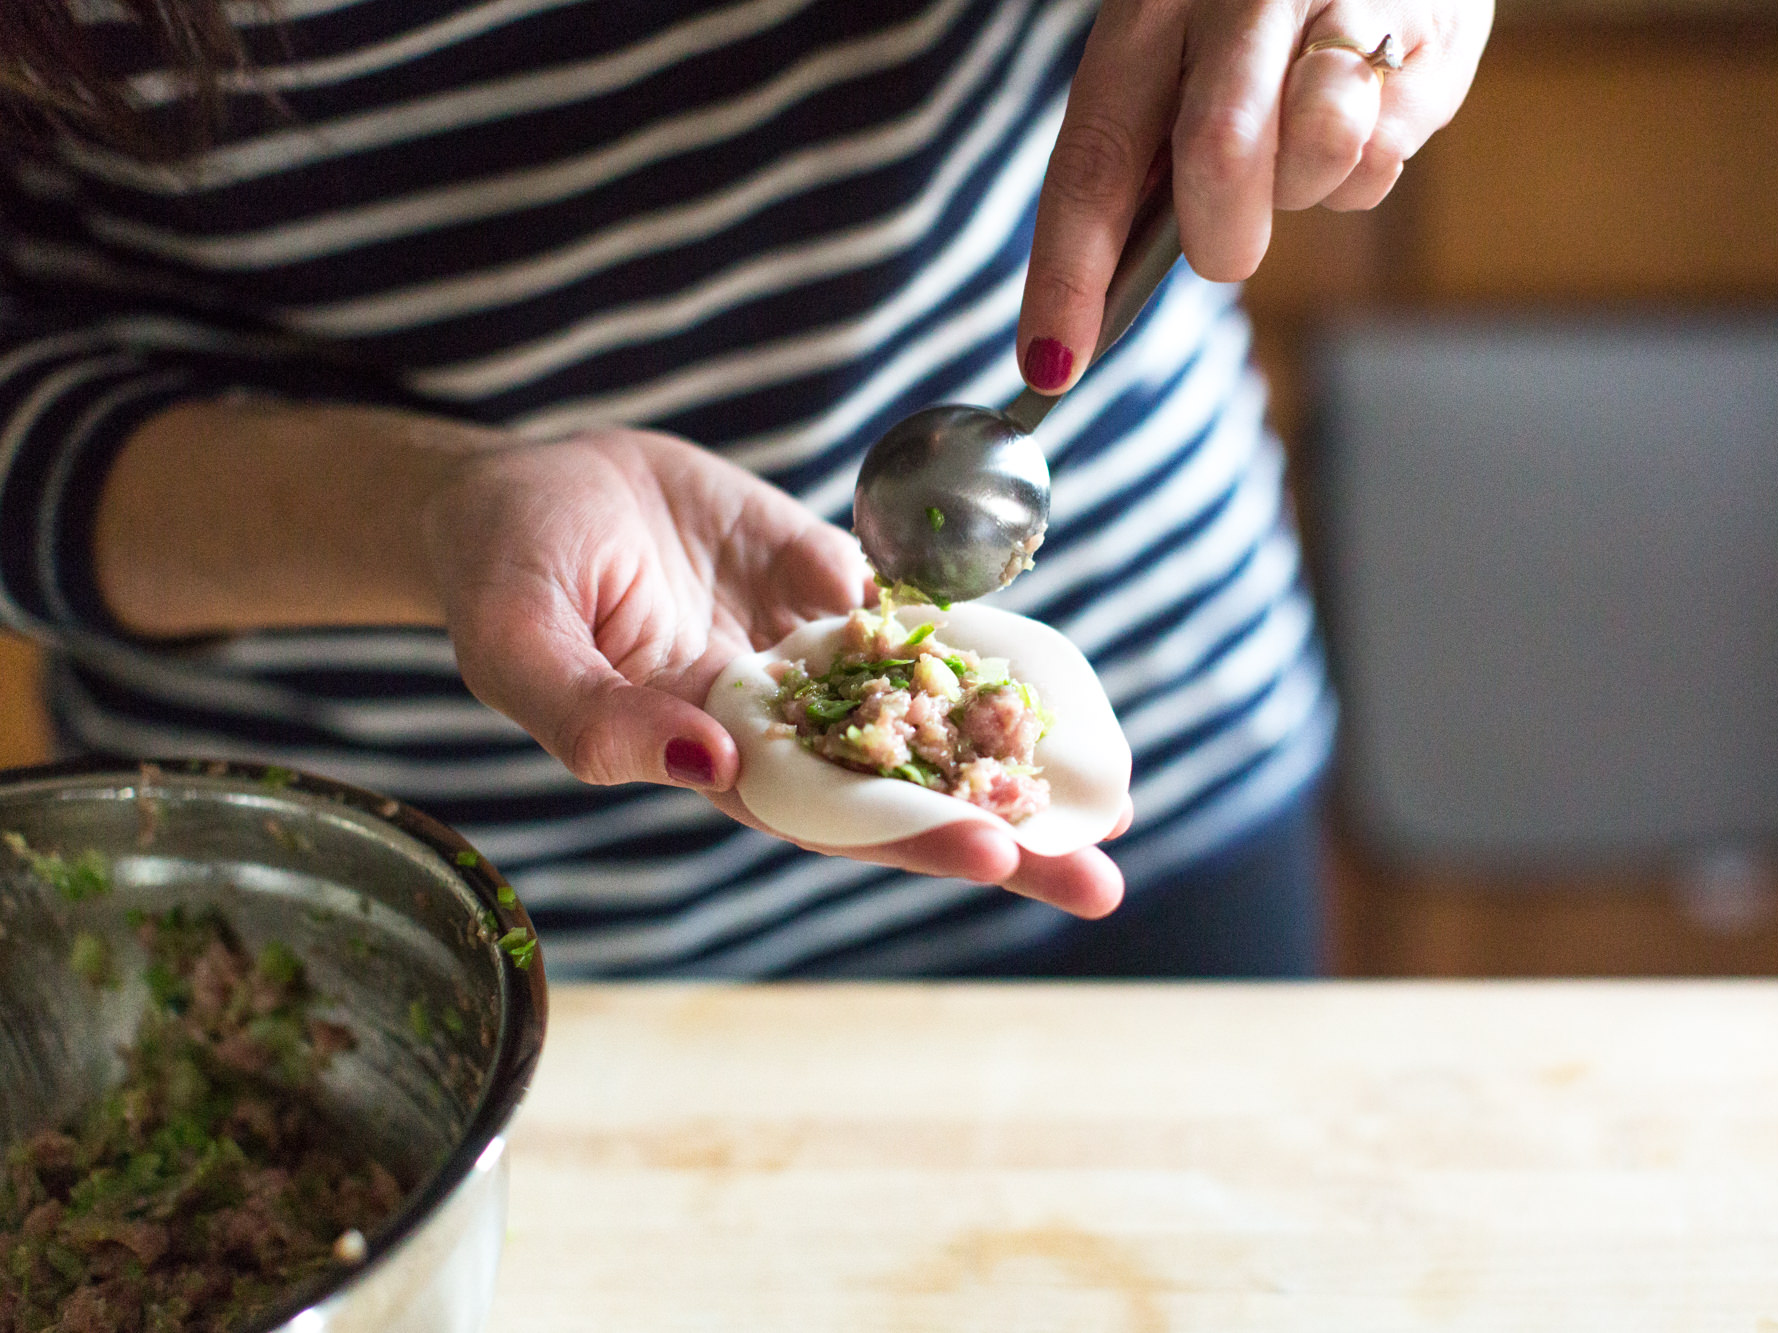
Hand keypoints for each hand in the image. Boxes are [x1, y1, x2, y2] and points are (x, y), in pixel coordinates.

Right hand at [422, 427, 1127, 916]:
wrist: (532, 486)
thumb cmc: (501, 573)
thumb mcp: (517, 643)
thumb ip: (591, 717)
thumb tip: (702, 759)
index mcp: (707, 753)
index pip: (823, 812)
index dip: (908, 833)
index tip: (996, 852)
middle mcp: (776, 720)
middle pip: (899, 787)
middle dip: (997, 832)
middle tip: (1098, 875)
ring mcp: (812, 653)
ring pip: (924, 714)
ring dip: (1009, 756)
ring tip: (1109, 802)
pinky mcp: (830, 585)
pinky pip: (915, 620)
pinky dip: (982, 650)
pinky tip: (1056, 687)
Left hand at [1017, 0, 1491, 390]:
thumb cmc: (1263, 6)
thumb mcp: (1184, 45)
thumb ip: (1149, 149)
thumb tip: (1109, 289)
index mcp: (1151, 10)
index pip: (1092, 160)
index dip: (1069, 273)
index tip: (1052, 363)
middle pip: (1218, 158)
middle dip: (1225, 235)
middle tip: (1231, 238)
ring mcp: (1341, 7)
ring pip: (1323, 155)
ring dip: (1313, 186)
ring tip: (1313, 131)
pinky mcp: (1430, 34)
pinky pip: (1390, 151)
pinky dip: (1375, 155)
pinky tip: (1372, 101)